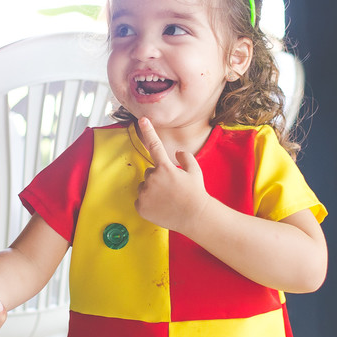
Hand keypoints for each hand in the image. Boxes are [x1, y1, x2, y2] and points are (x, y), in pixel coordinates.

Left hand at [135, 117, 210, 234]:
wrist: (194, 217)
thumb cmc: (196, 193)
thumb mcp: (195, 171)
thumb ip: (186, 158)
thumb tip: (177, 152)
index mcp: (165, 167)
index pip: (154, 145)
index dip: (148, 131)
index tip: (142, 119)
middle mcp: (152, 178)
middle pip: (149, 172)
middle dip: (158, 177)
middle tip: (171, 188)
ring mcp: (145, 193)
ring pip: (144, 186)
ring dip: (152, 190)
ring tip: (167, 199)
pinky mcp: (140, 206)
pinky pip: (140, 200)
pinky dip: (148, 203)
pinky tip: (161, 207)